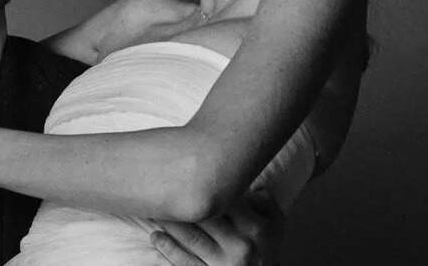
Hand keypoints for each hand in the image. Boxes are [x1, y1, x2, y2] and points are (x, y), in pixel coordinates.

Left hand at [151, 188, 283, 265]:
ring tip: (152, 206)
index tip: (184, 171)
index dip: (203, 184)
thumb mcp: (275, 226)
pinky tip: (156, 237)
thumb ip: (264, 201)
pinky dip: (168, 248)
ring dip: (168, 221)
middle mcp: (240, 245)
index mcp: (255, 228)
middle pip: (203, 215)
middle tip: (158, 183)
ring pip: (190, 237)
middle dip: (180, 199)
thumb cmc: (267, 252)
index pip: (225, 199)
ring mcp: (224, 264)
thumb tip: (246, 178)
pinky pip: (185, 262)